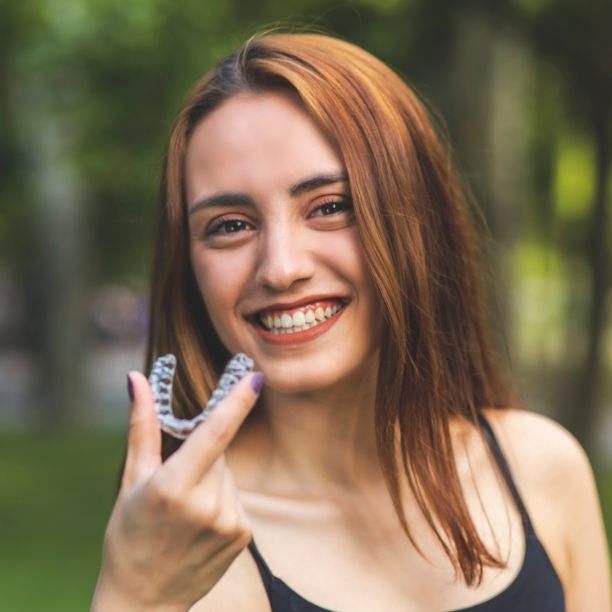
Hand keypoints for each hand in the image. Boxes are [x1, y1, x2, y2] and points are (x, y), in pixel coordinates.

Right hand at [91, 369, 262, 610]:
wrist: (144, 600)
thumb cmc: (129, 534)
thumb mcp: (131, 479)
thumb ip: (142, 425)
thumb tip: (137, 379)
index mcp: (174, 487)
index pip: (215, 433)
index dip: (238, 401)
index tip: (256, 376)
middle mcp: (207, 505)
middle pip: (219, 452)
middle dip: (203, 455)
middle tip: (177, 482)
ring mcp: (229, 522)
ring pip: (228, 474)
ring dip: (212, 479)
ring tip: (186, 510)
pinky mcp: (243, 534)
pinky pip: (236, 497)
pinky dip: (222, 500)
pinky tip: (201, 524)